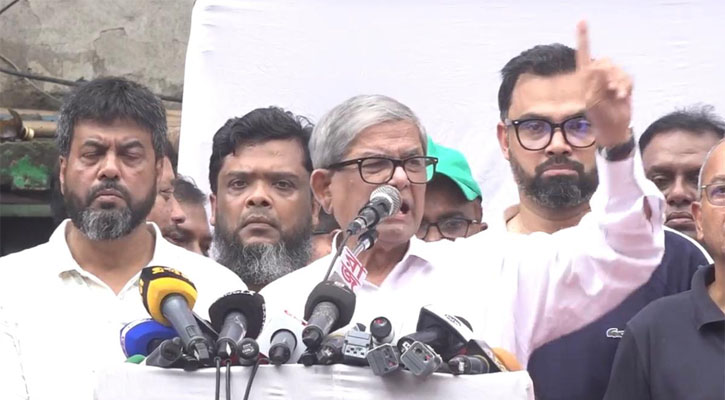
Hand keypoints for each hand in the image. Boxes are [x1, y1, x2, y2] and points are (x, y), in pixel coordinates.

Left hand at [576, 21, 632, 147]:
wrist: (614, 129)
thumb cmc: (599, 118)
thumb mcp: (593, 102)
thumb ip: (595, 84)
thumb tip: (598, 67)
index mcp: (585, 80)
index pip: (583, 56)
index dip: (584, 38)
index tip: (582, 21)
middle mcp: (597, 77)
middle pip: (605, 62)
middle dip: (609, 74)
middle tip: (610, 90)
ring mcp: (611, 80)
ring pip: (617, 69)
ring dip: (619, 82)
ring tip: (617, 96)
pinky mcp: (623, 83)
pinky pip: (627, 77)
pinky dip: (627, 85)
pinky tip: (622, 96)